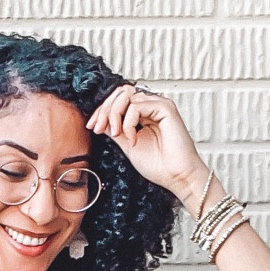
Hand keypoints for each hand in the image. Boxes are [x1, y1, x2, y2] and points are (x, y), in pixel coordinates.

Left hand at [87, 84, 210, 213]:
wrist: (177, 177)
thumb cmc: (159, 166)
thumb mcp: (127, 145)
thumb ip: (116, 130)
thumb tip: (101, 120)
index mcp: (143, 114)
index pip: (119, 100)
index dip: (103, 110)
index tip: (92, 126)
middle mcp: (151, 106)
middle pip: (121, 93)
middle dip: (105, 110)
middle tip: (98, 128)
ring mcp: (158, 105)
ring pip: (126, 95)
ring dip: (115, 114)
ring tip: (118, 135)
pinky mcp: (165, 108)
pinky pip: (137, 105)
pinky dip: (129, 122)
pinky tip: (133, 139)